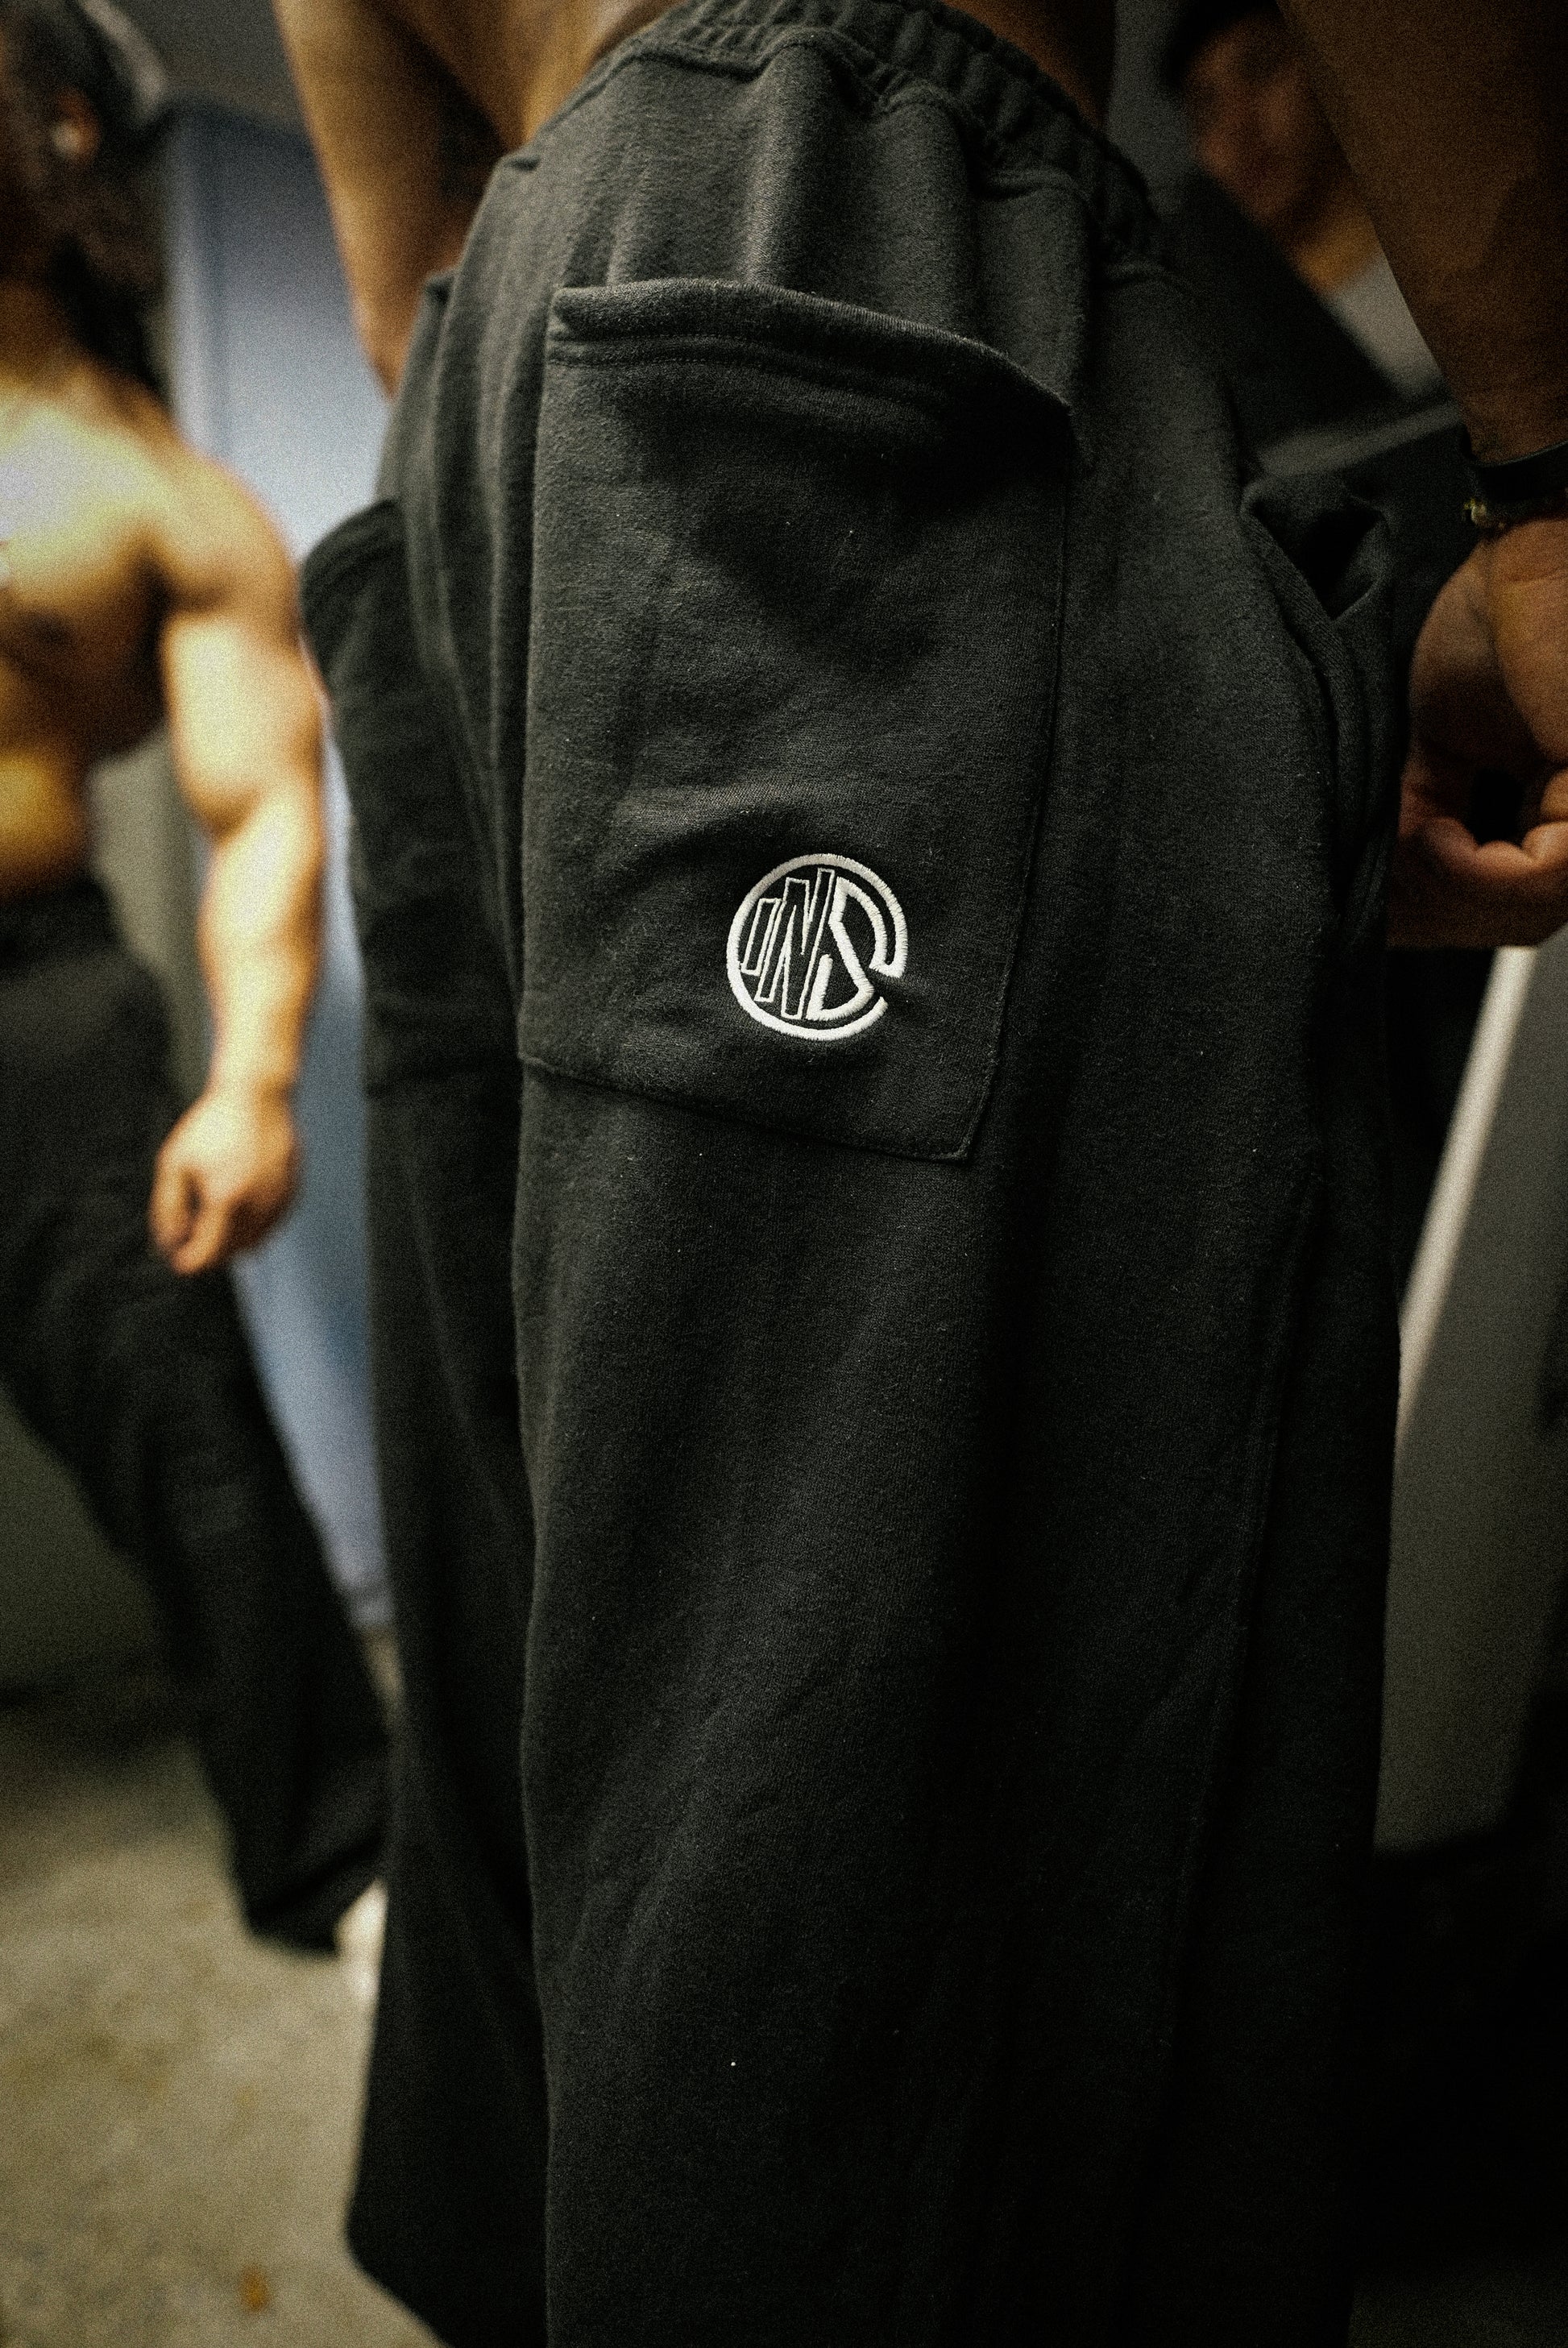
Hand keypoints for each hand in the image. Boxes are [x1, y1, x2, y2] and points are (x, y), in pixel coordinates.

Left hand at [148, 1081, 300, 1273]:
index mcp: (226, 1200)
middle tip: (191, 1237)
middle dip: (210, 1253)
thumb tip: (170, 1242)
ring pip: (256, 1242)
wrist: (256, 1096)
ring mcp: (279, 1201)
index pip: (209, 1254)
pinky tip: (237, 1205)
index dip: (190, 1262)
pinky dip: (253, 1227)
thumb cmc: (212, 1126)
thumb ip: (167, 1208)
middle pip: (233, 1252)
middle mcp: (258, 1206)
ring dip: (233, 1241)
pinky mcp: (292, 1192)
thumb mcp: (174, 1163)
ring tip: (213, 1218)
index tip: (178, 1260)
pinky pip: (271, 1225)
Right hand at [1388, 512, 1567, 947]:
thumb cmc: (1505, 610)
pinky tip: (1434, 837)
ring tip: (1404, 850)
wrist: (1536, 539)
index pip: (1504, 898)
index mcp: (1558, 809)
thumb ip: (1423, 812)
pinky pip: (1534, 877)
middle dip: (1429, 913)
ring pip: (1521, 911)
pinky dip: (1470, 872)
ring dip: (1441, 893)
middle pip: (1511, 920)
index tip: (1371, 904)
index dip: (1430, 913)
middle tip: (1375, 892)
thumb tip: (1382, 888)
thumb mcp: (1439, 739)